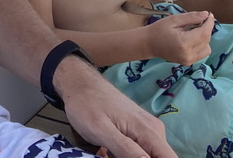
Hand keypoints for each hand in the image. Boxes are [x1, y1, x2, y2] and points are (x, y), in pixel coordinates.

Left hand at [58, 58, 177, 157]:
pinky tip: (108, 151)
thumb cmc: (87, 105)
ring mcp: (146, 130)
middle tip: (110, 155)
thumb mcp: (102, 131)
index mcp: (149, 132)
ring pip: (147, 156)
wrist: (79, 82)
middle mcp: (153, 131)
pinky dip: (125, 155)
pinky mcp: (137, 130)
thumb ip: (126, 150)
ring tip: (108, 152)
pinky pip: (138, 150)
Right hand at [145, 11, 213, 63]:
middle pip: (206, 39)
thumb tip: (207, 14)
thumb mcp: (174, 20)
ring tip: (195, 30)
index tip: (209, 14)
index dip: (209, 23)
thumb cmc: (159, 29)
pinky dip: (201, 44)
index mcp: (184, 43)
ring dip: (204, 37)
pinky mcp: (188, 62)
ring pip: (207, 47)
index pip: (204, 33)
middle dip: (207, 28)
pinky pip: (202, 53)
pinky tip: (193, 38)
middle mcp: (188, 54)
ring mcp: (189, 60)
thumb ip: (191, 17)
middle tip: (201, 19)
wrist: (148, 44)